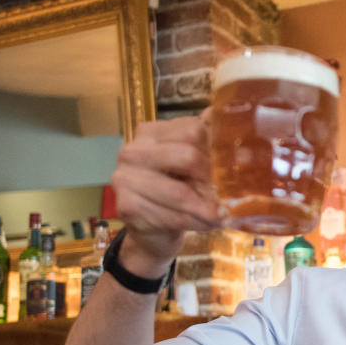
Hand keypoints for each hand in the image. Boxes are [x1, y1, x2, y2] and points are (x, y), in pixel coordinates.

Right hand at [111, 110, 219, 276]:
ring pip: (180, 192)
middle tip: (220, 196)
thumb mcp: (193, 165)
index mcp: (151, 132)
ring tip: (218, 216)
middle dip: (209, 181)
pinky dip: (195, 223)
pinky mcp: (127, 206)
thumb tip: (219, 113)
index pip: (193, 131)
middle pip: (188, 156)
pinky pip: (172, 215)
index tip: (221, 172)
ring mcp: (125, 177)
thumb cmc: (177, 192)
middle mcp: (133, 150)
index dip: (213, 154)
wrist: (153, 231)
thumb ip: (206, 142)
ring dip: (206, 209)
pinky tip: (204, 225)